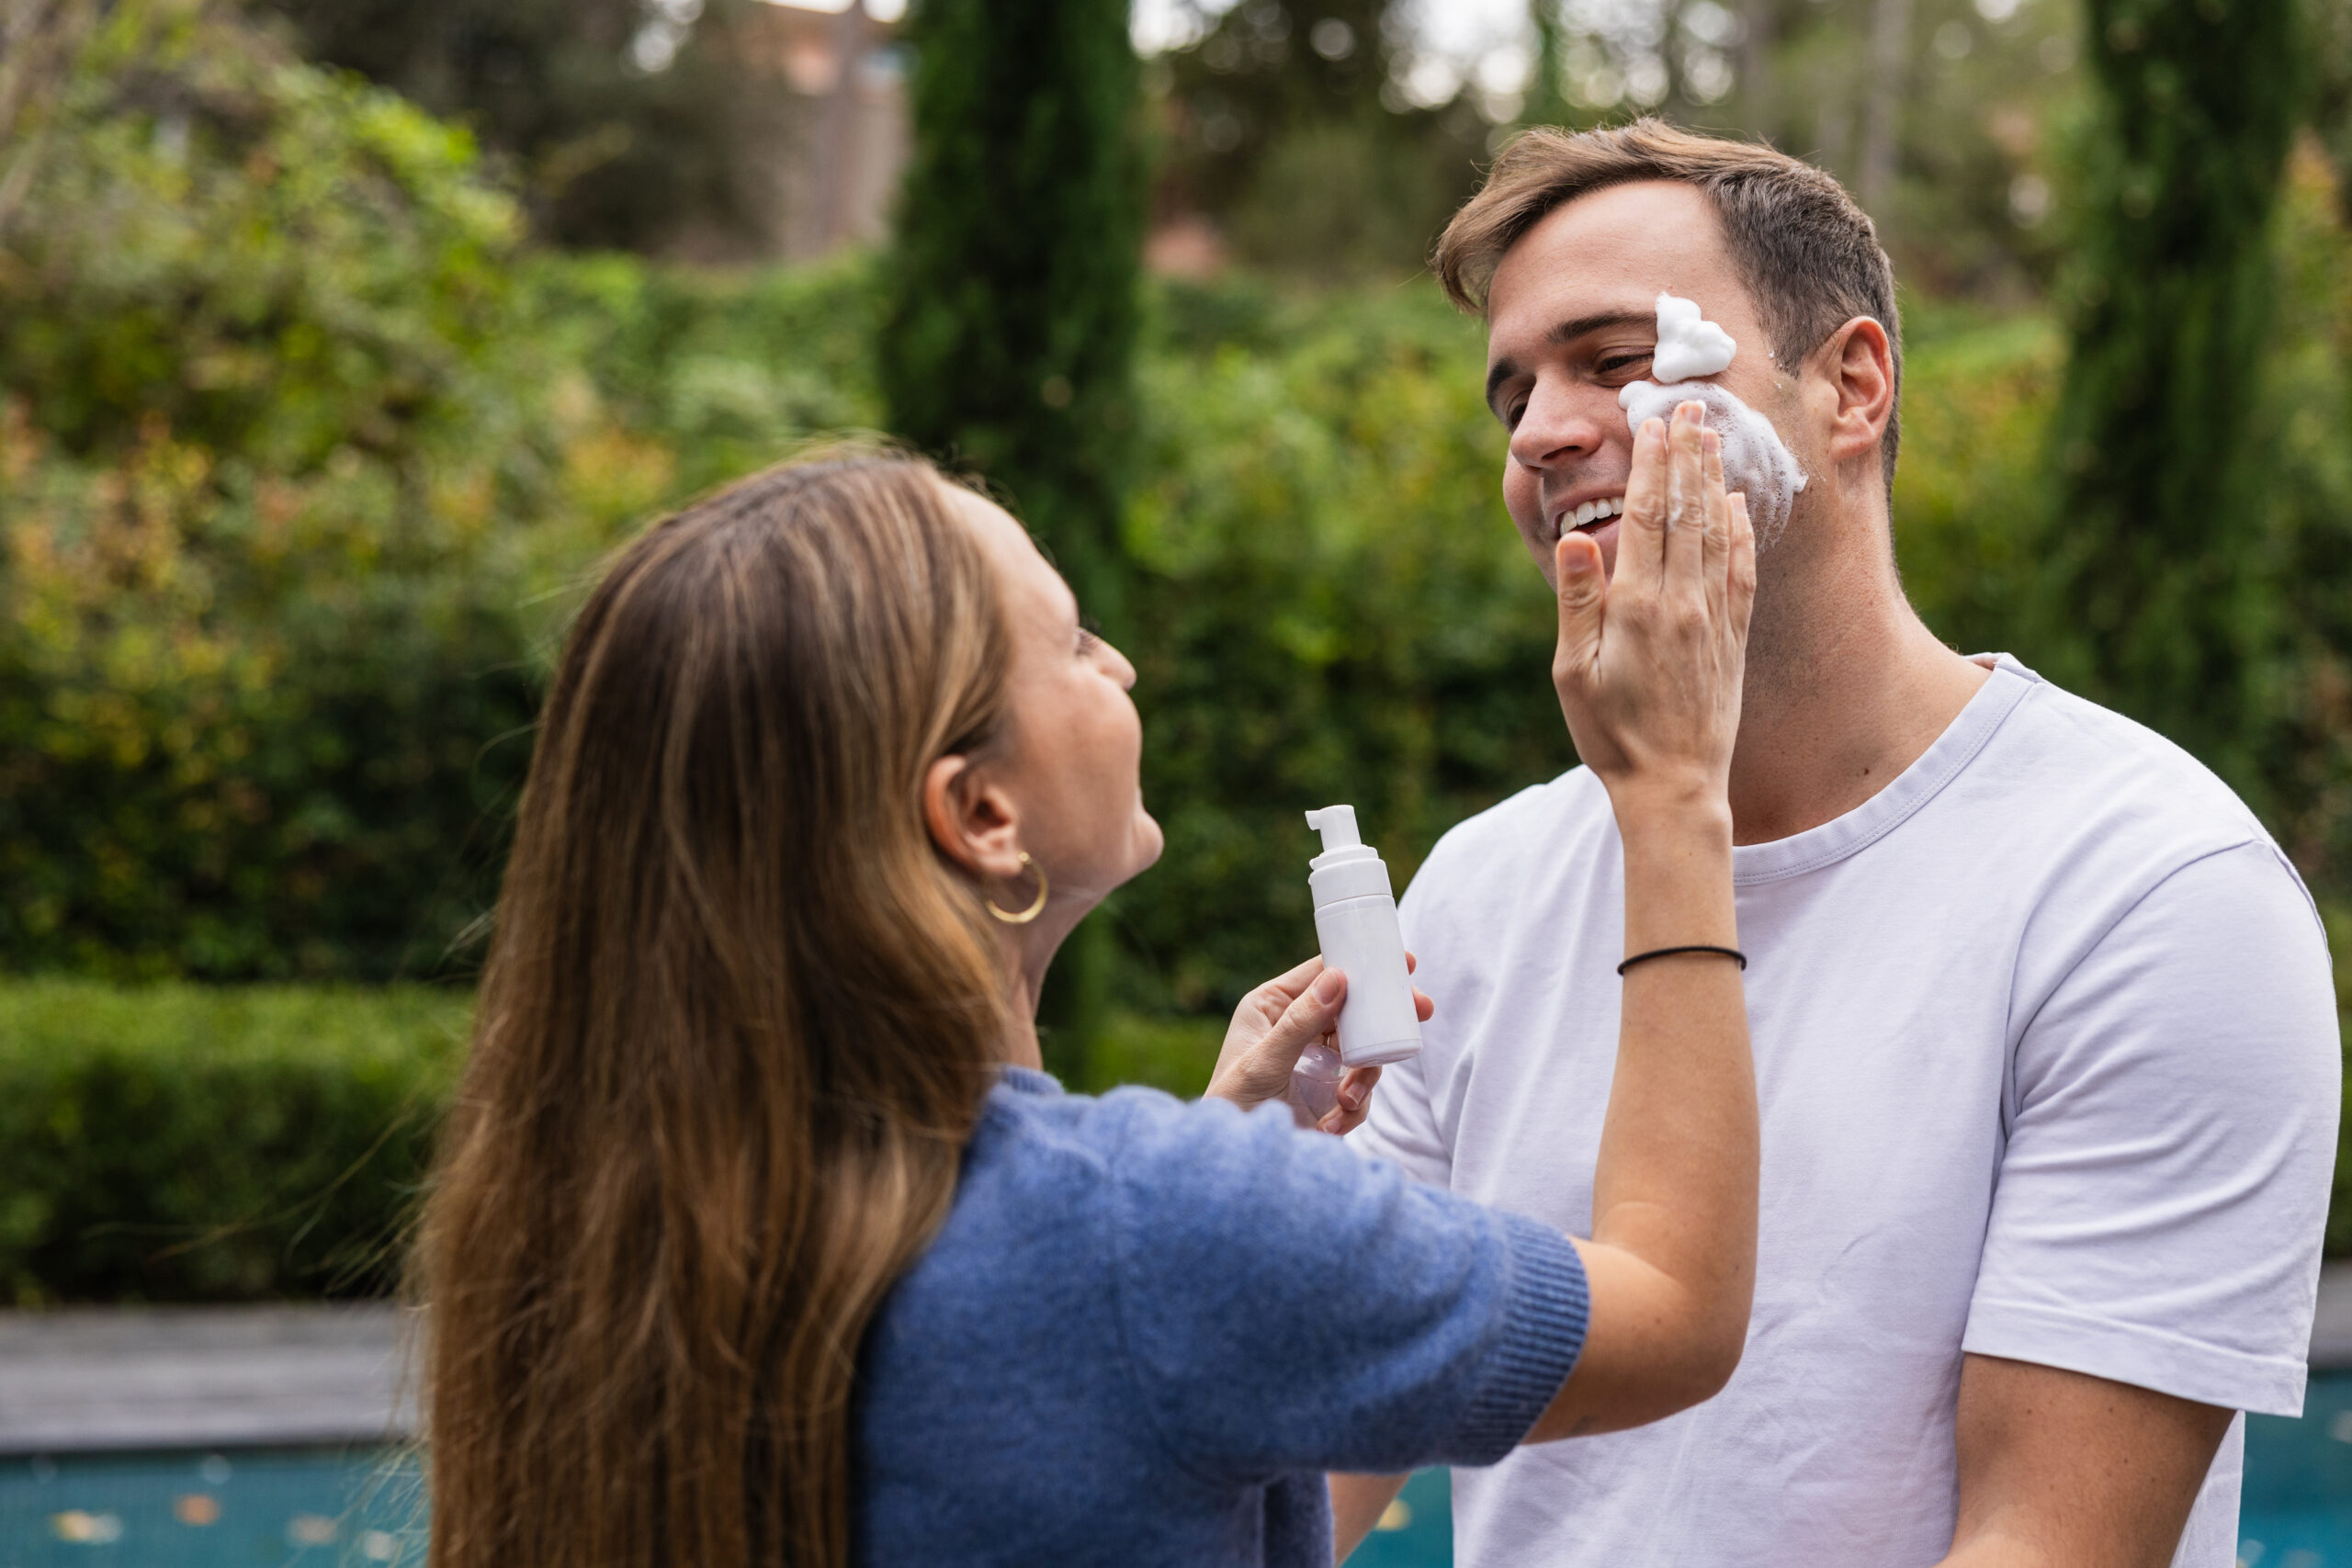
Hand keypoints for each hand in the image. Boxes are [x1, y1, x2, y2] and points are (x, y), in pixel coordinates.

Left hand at [1204, 954, 1432, 1134]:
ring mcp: (1316, 1059)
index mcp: (1272, 1006)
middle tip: (1422, 1010)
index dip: (1361, 964)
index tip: (1402, 962)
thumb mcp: (1264, 1063)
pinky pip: (1360, 1088)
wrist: (1237, 1166)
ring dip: (1365, 1075)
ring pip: (1364, 1050)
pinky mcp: (1329, 1091)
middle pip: (1353, 1009)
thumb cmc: (1233, 1106)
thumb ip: (1300, 1023)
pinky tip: (1331, 1123)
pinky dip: (1354, 1106)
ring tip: (1347, 1100)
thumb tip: (1336, 978)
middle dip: (1384, 1017)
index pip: (1322, 974)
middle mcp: (1297, 1027)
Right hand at [1553, 402, 1756, 815]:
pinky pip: (1740, 569)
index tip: (1652, 423)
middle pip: (1686, 511)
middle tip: (1690, 405)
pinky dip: (1740, 530)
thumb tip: (1578, 536)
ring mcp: (1713, 618)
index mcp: (1637, 606)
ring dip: (1713, 479)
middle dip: (1687, 454)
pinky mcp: (1732, 638)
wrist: (1674, 787)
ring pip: (1717, 531)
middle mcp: (1682, 602)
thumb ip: (1579, 599)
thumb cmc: (1611, 735)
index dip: (1650, 465)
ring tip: (1712, 436)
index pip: (1646, 517)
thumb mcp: (1575, 672)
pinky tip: (1737, 504)